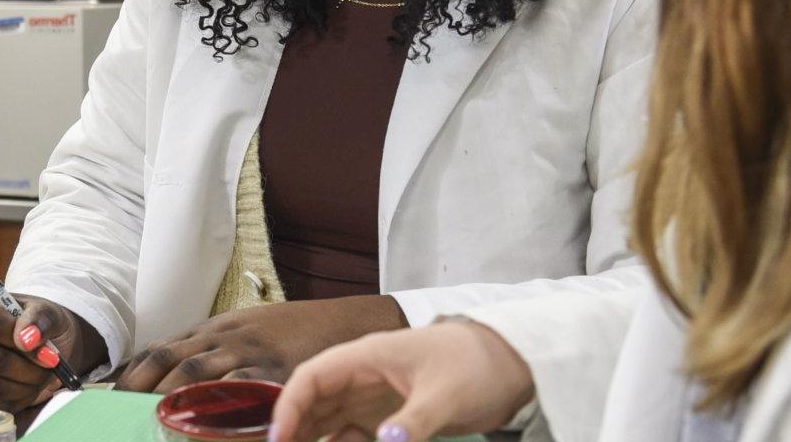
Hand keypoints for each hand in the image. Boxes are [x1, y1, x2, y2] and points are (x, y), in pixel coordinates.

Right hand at [0, 294, 104, 414]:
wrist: (36, 345)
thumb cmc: (36, 324)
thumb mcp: (45, 311)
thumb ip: (39, 318)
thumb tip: (27, 339)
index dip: (22, 338)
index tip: (47, 350)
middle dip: (30, 369)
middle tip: (50, 367)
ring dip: (26, 387)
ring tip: (41, 377)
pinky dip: (18, 402)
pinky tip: (28, 389)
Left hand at [117, 295, 407, 393]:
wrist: (341, 322)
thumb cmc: (287, 330)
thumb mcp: (240, 330)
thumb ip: (205, 348)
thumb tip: (161, 372)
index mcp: (213, 330)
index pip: (161, 349)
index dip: (132, 373)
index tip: (108, 396)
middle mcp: (226, 340)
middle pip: (173, 362)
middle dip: (143, 389)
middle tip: (122, 414)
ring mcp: (251, 356)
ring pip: (200, 376)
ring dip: (172, 401)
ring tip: (153, 422)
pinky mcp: (277, 374)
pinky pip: (243, 395)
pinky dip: (222, 412)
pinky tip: (208, 429)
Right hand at [269, 320, 536, 441]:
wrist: (513, 364)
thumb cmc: (478, 365)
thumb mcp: (446, 395)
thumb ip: (414, 423)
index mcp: (368, 356)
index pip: (311, 377)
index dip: (288, 407)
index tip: (277, 441)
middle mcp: (363, 375)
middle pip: (313, 403)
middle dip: (294, 430)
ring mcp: (375, 397)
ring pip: (329, 422)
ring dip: (314, 440)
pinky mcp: (390, 417)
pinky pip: (353, 436)